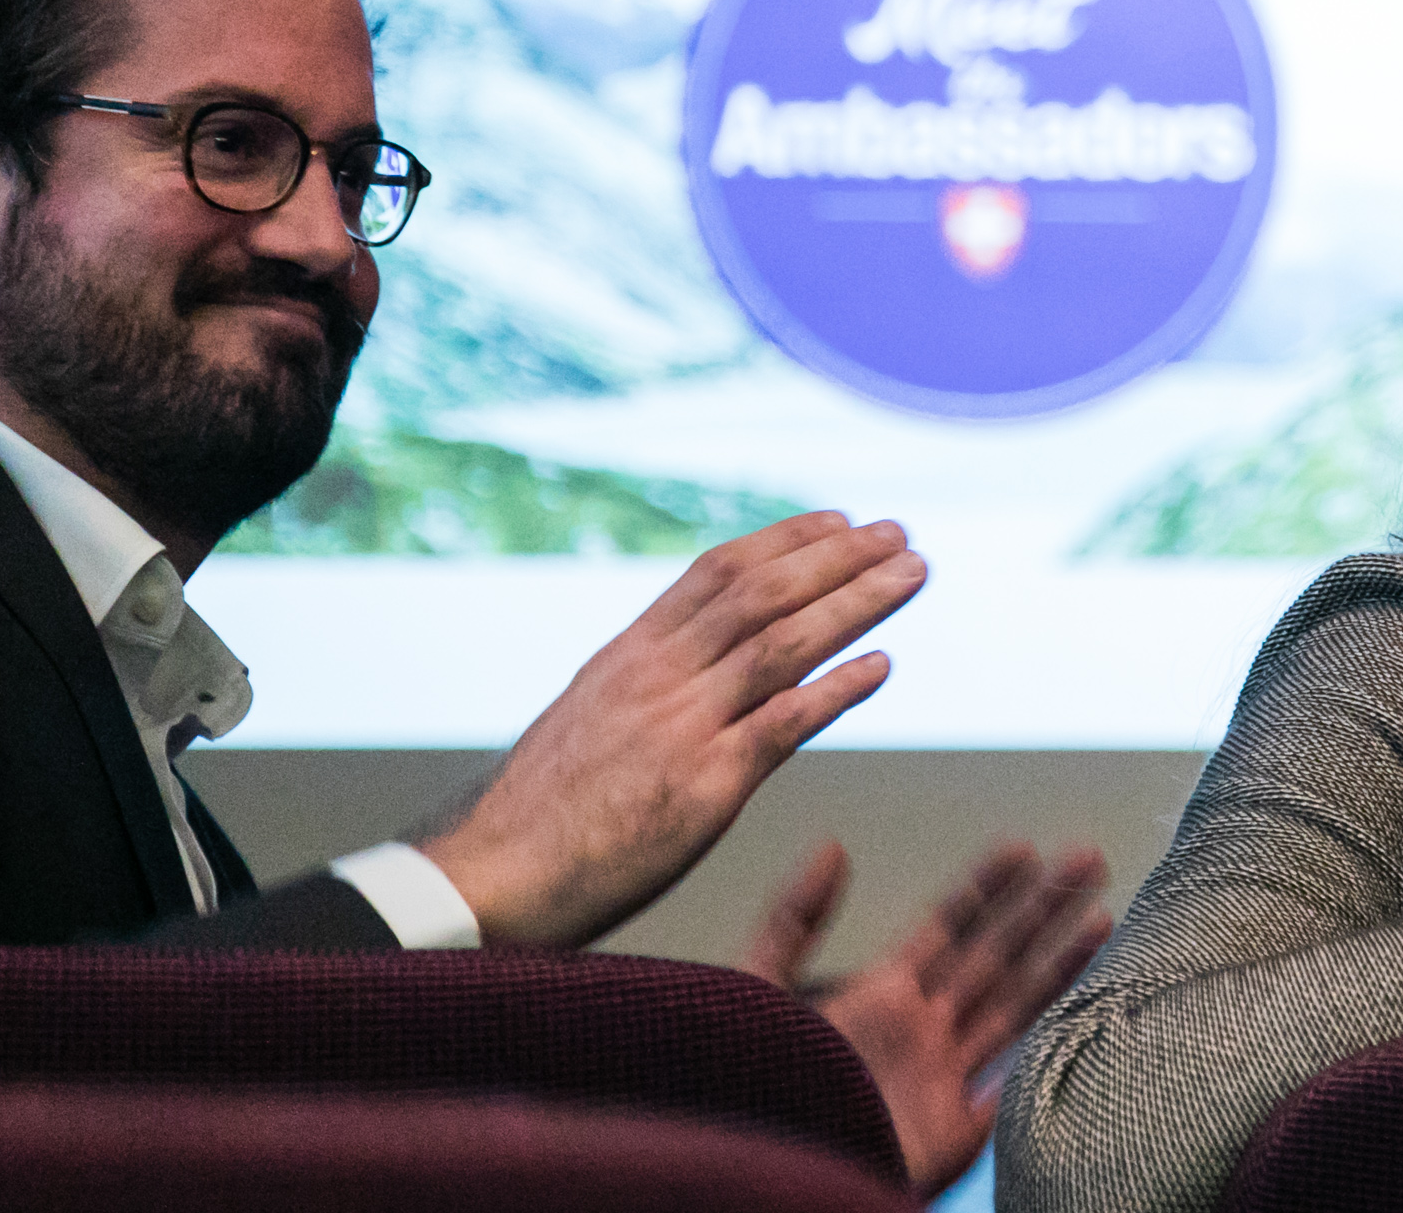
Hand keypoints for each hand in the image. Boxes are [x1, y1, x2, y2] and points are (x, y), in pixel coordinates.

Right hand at [419, 512, 926, 948]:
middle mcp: (657, 677)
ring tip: (913, 574)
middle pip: (763, 594)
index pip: (716, 573)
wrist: (489, 879)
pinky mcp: (703, 788)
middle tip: (899, 532)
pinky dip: (838, 689)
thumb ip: (640, 686)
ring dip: (858, 601)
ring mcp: (681, 728)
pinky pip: (784, 724)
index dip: (785, 541)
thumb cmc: (535, 815)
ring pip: (785, 643)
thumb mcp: (584, 720)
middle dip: (838, 557)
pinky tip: (884, 666)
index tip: (837, 522)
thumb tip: (686, 664)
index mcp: (627, 656)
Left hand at [745, 839, 1111, 1194]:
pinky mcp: (953, 1138)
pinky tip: (1087, 1016)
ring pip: (1016, 1012)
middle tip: (1088, 860)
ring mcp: (943, 1083)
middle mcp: (921, 1032)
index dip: (986, 888)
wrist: (756, 1174)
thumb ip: (792, 920)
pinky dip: (1052, 1056)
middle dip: (1043, 910)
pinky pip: (1014, 1091)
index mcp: (879, 995)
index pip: (947, 927)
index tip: (1024, 848)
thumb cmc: (743, 1088)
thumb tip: (836, 846)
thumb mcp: (756, 989)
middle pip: (995, 958)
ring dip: (1060, 966)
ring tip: (1104, 917)